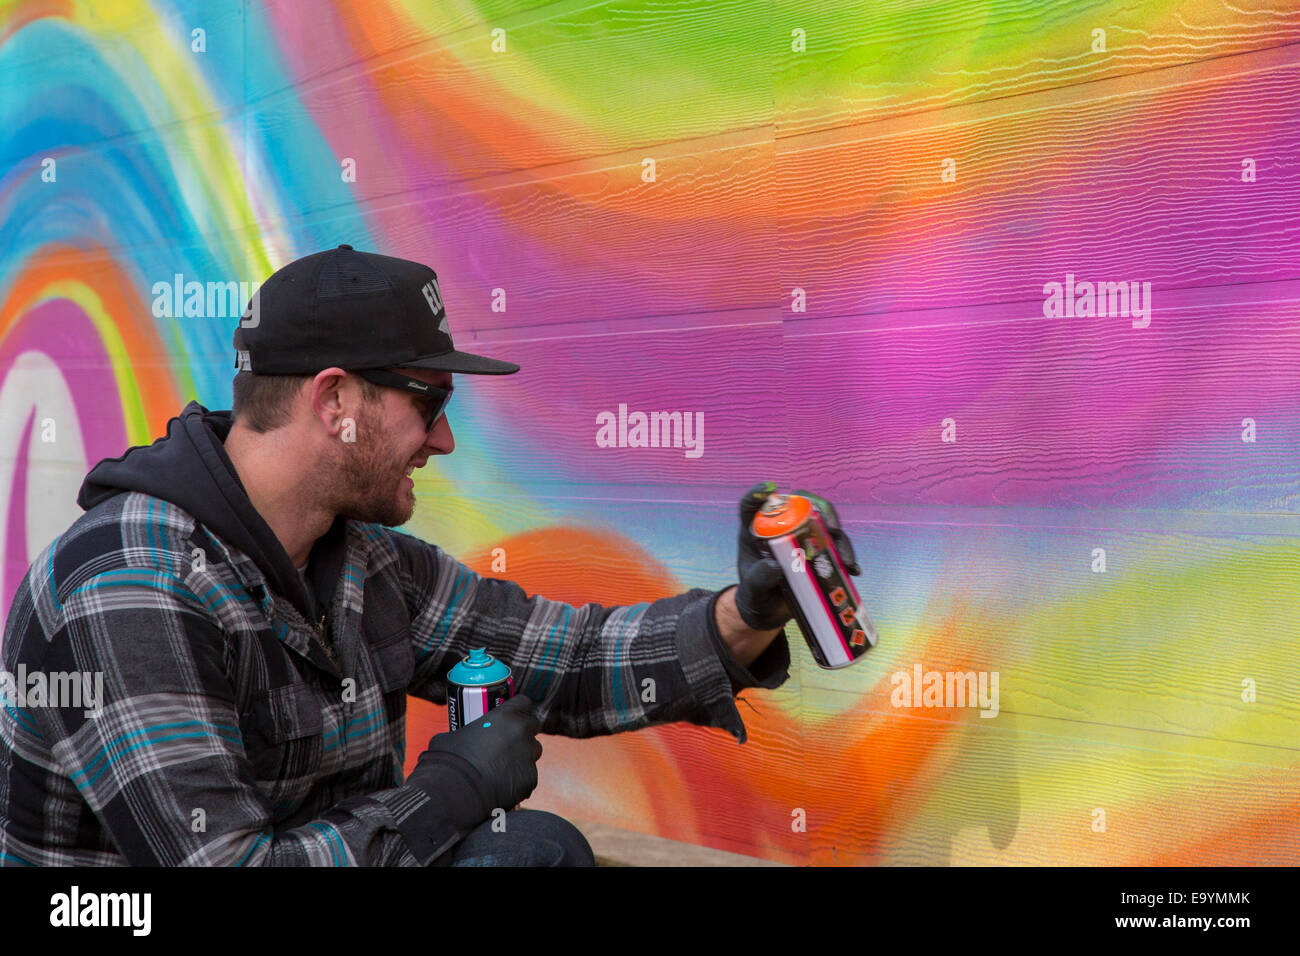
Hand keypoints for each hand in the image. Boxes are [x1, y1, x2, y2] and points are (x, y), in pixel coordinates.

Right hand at [410, 695, 541, 826]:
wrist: (455, 793)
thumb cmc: (449, 762)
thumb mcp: (450, 737)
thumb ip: (464, 732)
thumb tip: (458, 738)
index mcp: (505, 716)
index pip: (523, 702)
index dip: (517, 709)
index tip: (510, 717)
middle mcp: (522, 733)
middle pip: (533, 726)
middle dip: (523, 732)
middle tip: (507, 742)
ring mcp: (528, 757)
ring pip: (533, 752)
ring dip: (522, 756)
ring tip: (503, 767)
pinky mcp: (530, 779)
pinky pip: (528, 777)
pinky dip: (519, 780)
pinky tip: (503, 786)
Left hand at [734, 483, 861, 630]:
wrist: (769, 610)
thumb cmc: (756, 596)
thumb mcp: (754, 590)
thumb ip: (759, 579)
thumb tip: (775, 565)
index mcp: (755, 532)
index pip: (750, 507)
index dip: (758, 494)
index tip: (769, 488)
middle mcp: (779, 529)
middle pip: (799, 505)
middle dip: (820, 509)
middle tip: (832, 526)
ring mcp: (800, 538)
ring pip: (823, 525)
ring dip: (839, 538)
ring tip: (847, 561)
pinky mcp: (817, 551)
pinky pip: (835, 547)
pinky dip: (846, 556)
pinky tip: (853, 570)